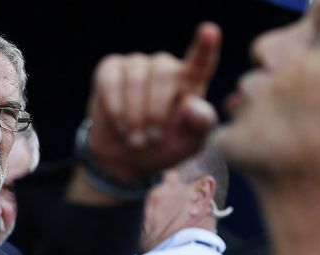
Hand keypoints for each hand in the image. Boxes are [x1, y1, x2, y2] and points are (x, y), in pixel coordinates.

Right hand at [86, 22, 221, 183]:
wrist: (127, 158)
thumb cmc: (164, 147)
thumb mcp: (190, 144)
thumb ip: (199, 124)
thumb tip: (190, 104)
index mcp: (190, 82)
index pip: (201, 61)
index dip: (206, 47)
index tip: (209, 31)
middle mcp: (164, 67)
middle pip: (164, 72)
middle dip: (156, 110)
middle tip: (152, 138)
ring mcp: (136, 65)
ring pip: (136, 78)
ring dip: (135, 115)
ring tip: (136, 139)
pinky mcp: (110, 70)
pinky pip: (111, 81)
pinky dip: (115, 106)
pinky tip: (120, 124)